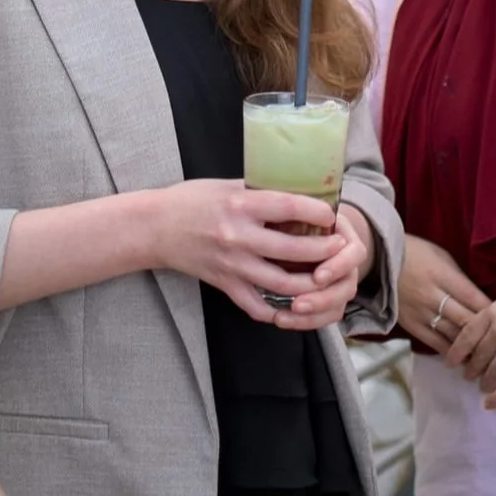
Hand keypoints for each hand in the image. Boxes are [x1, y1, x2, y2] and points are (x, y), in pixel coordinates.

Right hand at [139, 179, 340, 321]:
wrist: (155, 228)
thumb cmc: (191, 200)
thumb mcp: (227, 186)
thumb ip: (260, 193)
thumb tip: (298, 194)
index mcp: (241, 205)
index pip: (291, 207)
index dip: (318, 211)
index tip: (332, 215)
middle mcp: (238, 237)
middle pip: (295, 249)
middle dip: (325, 250)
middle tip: (340, 247)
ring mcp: (232, 265)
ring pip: (283, 283)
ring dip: (311, 283)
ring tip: (326, 277)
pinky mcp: (224, 284)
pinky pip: (257, 305)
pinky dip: (278, 309)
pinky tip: (293, 304)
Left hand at [272, 203, 375, 331]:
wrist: (306, 227)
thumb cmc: (298, 214)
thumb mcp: (298, 206)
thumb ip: (294, 213)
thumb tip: (277, 222)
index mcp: (345, 237)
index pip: (354, 254)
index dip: (339, 266)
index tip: (318, 276)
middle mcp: (347, 263)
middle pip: (347, 286)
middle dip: (323, 299)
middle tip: (298, 304)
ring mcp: (340, 283)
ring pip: (337, 306)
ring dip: (312, 315)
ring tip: (284, 316)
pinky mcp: (329, 300)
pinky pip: (324, 317)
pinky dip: (304, 322)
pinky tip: (280, 320)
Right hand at [396, 235, 490, 353]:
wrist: (380, 259)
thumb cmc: (416, 253)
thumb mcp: (442, 257)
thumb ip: (459, 279)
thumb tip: (479, 300)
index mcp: (443, 276)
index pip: (473, 298)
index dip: (491, 312)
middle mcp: (433, 297)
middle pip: (465, 320)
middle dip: (484, 333)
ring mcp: (421, 313)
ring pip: (451, 335)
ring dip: (470, 346)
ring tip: (486, 355)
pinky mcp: (411, 325)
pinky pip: (434, 342)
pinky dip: (449, 351)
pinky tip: (462, 357)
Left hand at [446, 270, 495, 410]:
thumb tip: (488, 336)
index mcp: (494, 311)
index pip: (465, 336)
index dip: (456, 353)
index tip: (450, 363)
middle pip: (477, 358)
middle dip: (472, 370)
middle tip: (470, 378)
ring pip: (491, 374)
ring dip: (485, 384)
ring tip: (484, 389)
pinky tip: (491, 405)